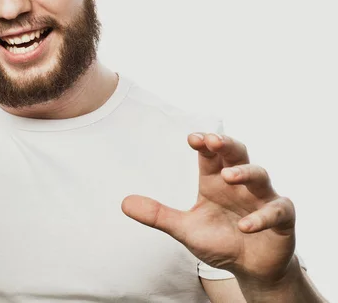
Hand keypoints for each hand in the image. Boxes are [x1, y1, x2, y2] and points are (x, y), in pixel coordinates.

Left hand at [121, 133, 295, 283]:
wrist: (250, 269)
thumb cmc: (219, 241)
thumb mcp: (185, 229)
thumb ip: (158, 216)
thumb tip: (123, 203)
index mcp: (215, 181)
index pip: (211, 154)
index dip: (204, 142)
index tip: (192, 137)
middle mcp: (239, 184)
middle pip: (238, 154)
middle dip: (227, 144)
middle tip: (213, 140)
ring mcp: (262, 199)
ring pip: (260, 175)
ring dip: (245, 173)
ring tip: (227, 176)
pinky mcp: (282, 219)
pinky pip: (277, 211)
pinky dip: (262, 216)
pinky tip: (246, 225)